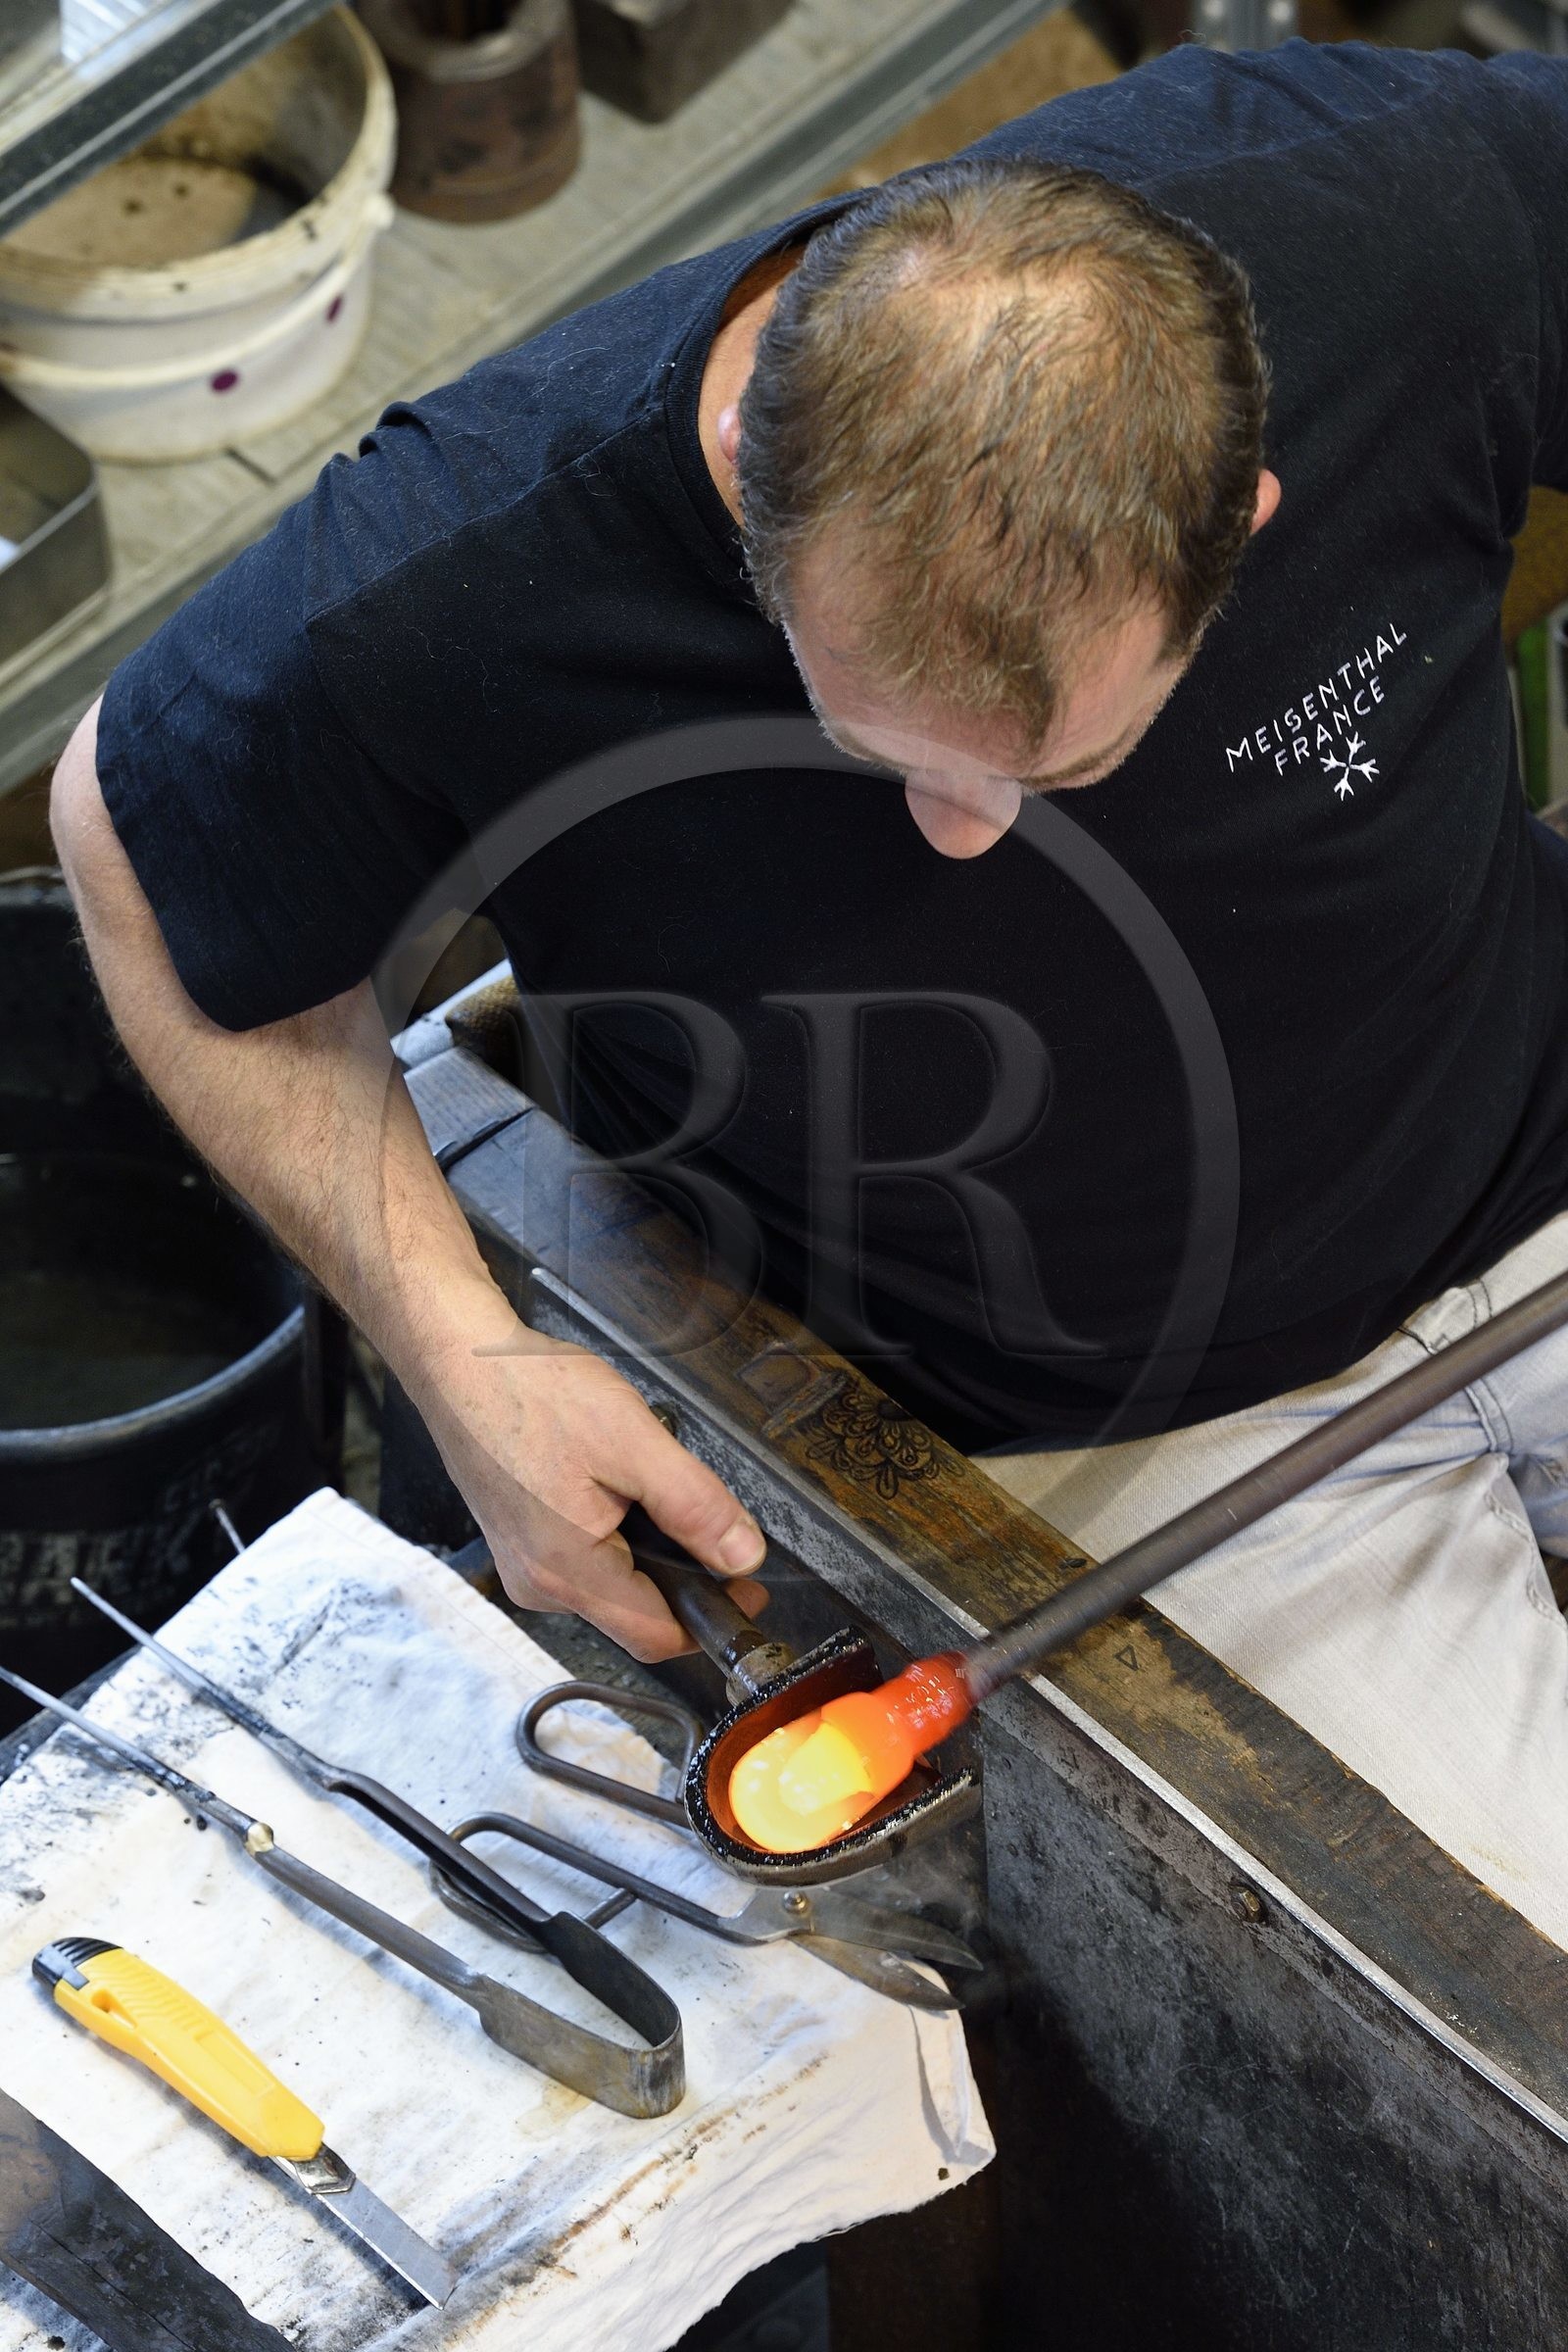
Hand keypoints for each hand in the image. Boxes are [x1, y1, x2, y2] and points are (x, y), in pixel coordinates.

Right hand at [403, 1279, 767, 1660]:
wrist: (459, 1359)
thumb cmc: (532, 1391)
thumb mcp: (633, 1441)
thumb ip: (695, 1506)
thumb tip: (742, 1557)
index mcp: (568, 1573)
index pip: (657, 1637)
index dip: (712, 1617)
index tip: (750, 1587)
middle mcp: (539, 1585)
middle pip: (636, 1612)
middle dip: (681, 1576)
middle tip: (712, 1521)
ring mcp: (524, 1566)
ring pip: (611, 1584)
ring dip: (646, 1550)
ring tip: (647, 1483)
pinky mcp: (518, 1542)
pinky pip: (583, 1559)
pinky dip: (613, 1533)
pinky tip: (611, 1483)